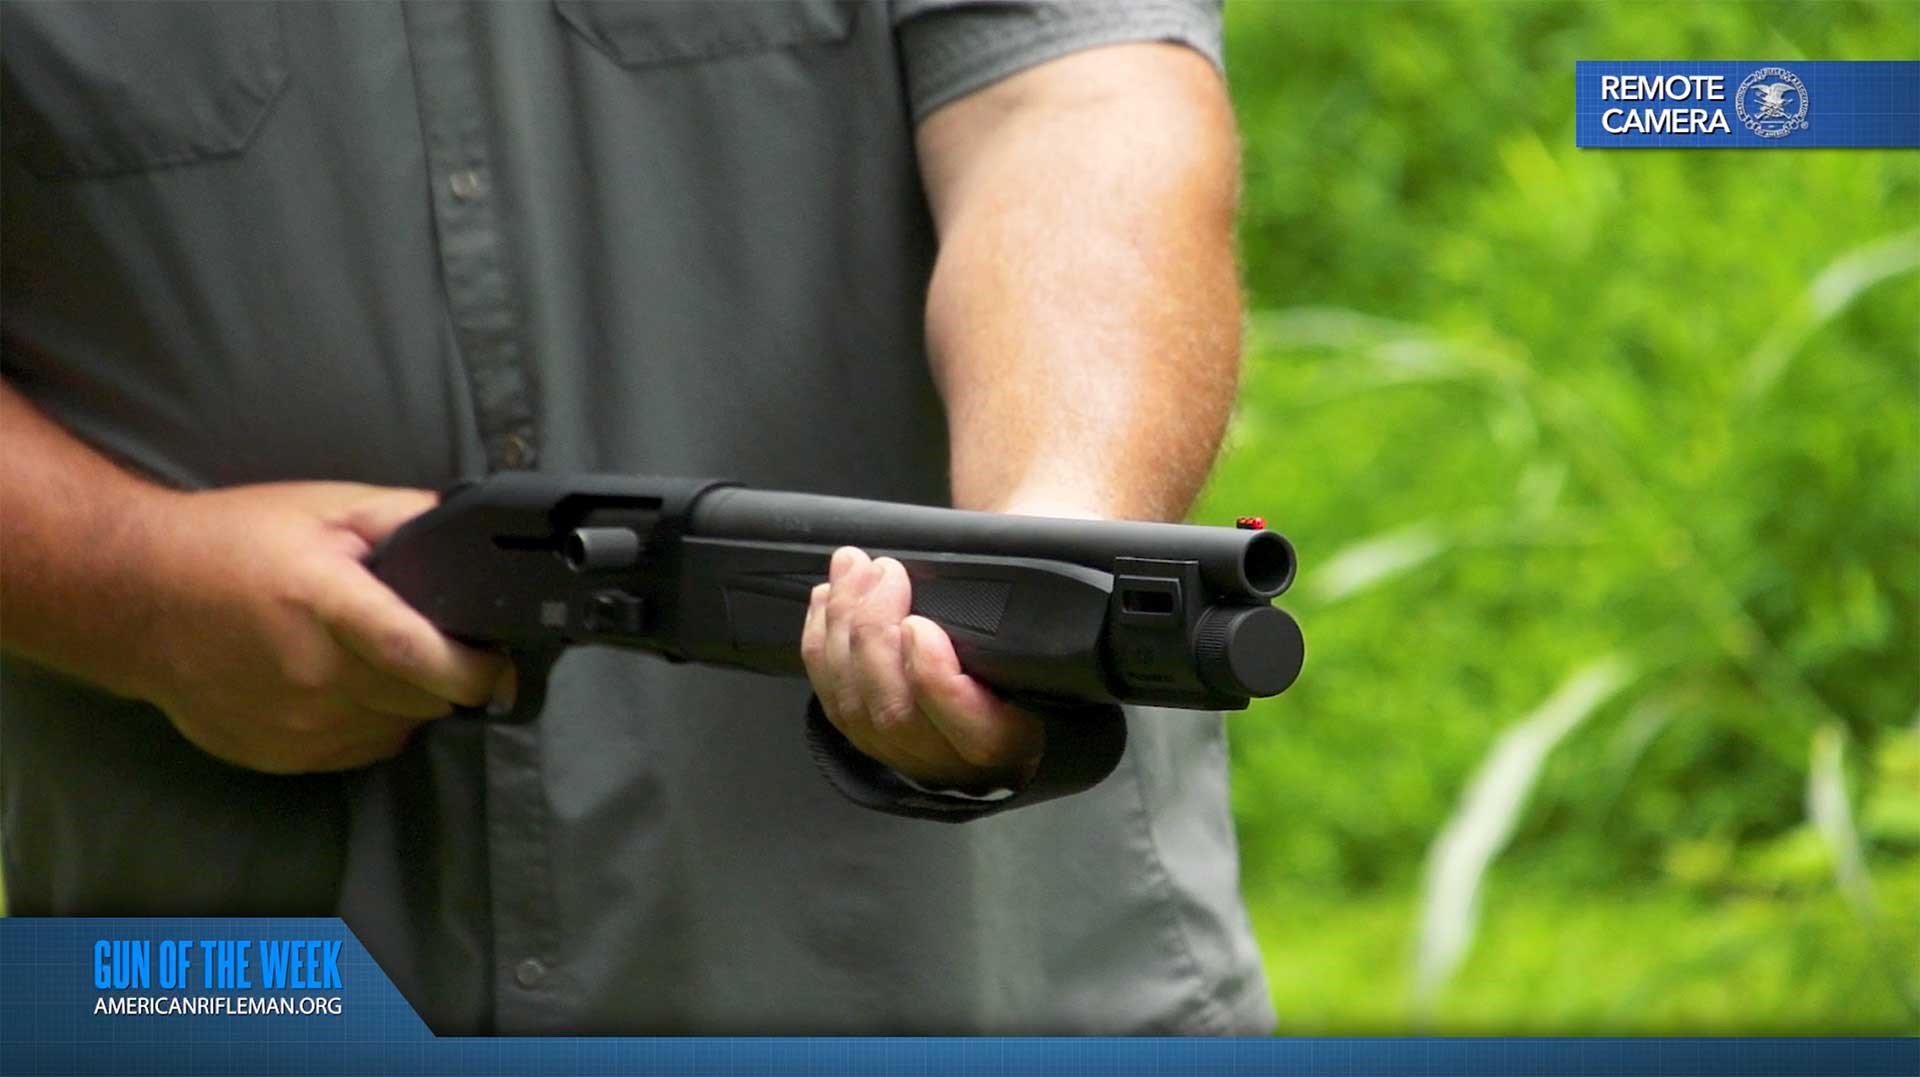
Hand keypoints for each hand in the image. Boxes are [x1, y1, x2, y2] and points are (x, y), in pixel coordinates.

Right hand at [127, 482, 507, 773]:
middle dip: (452, 678)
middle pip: (422, 699)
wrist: (132, 596)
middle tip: (446, 646)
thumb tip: (466, 530)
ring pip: (398, 729)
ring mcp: (292, 723)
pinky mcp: (277, 753)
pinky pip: (361, 752)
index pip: (418, 655)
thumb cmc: (230, 542)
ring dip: (413, 702)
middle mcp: (310, 674)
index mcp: (324, 604)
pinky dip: (376, 725)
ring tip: (394, 662)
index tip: (505, 667)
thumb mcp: (323, 507)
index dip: (477, 669)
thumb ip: (403, 516)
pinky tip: (356, 688)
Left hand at [800, 546, 1046, 791]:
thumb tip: (1023, 559)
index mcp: (1022, 745)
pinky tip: (826, 598)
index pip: (974, 734)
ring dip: (843, 628)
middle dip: (875, 634)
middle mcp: (962, 765)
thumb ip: (1044, 611)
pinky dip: (822, 644)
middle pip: (897, 715)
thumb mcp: (1062, 625)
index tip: (919, 623)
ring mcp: (909, 755)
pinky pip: (833, 700)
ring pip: (856, 707)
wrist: (1034, 651)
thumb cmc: (1052, 627)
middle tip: (884, 570)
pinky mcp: (872, 738)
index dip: (935, 681)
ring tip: (852, 567)